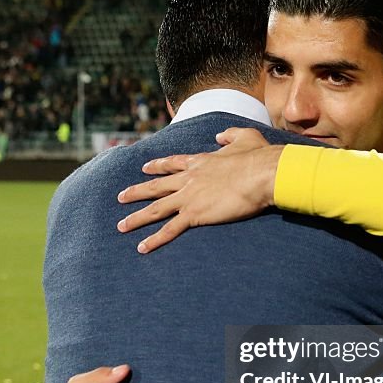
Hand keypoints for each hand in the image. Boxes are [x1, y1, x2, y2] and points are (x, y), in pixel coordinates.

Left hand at [116, 128, 283, 252]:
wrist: (261, 173)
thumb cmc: (258, 157)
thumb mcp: (245, 137)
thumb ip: (230, 134)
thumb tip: (220, 135)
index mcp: (200, 161)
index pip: (173, 164)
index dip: (158, 166)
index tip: (144, 168)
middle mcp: (189, 179)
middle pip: (156, 186)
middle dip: (137, 192)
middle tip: (120, 197)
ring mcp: (189, 196)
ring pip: (156, 209)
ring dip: (137, 218)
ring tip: (121, 226)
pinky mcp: (195, 214)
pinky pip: (169, 229)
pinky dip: (154, 239)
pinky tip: (142, 247)